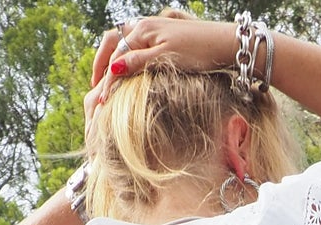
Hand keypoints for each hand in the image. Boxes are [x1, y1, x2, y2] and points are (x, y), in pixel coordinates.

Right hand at [85, 12, 235, 119]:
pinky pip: (137, 47)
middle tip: (97, 90)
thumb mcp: (165, 59)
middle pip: (114, 44)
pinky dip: (127, 60)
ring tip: (109, 83)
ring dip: (114, 62)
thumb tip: (113, 70)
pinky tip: (130, 74)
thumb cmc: (198, 51)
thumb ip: (138, 63)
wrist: (224, 43)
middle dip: (102, 66)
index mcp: (142, 30)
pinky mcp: (164, 37)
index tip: (102, 102)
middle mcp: (144, 26)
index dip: (106, 79)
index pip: (115, 55)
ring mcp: (154, 30)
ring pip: (124, 44)